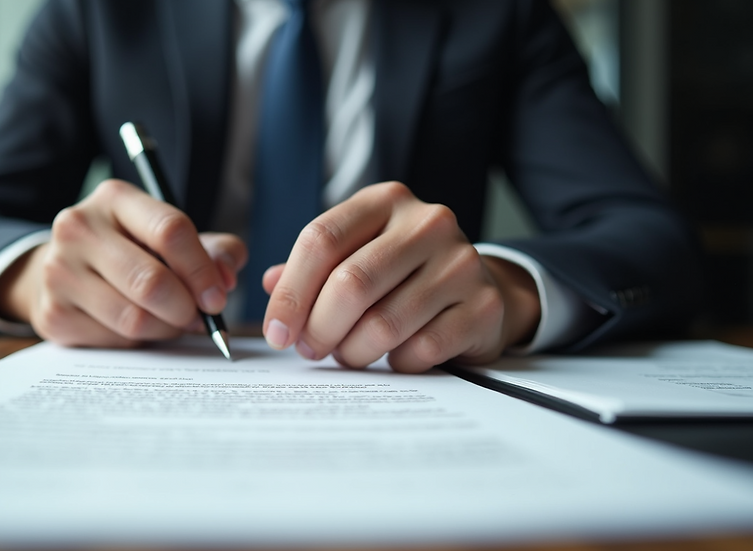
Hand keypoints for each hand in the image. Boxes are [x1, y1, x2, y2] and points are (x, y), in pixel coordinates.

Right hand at [0, 179, 246, 346]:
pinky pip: (114, 340)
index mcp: (115, 199)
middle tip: (199, 318)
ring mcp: (59, 271)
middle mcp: (79, 228)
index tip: (218, 297)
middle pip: (150, 281)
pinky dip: (138, 341)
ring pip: (133, 318)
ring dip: (166, 328)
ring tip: (172, 322)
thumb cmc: (133, 251)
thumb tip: (226, 278)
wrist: (66, 268)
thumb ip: (215, 250)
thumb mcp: (172, 238)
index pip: (170, 230)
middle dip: (186, 308)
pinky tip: (139, 327)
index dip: (202, 270)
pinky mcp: (53, 313)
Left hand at [261, 181, 540, 372]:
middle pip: (350, 283)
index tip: (276, 332)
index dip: (290, 293)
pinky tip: (395, 356)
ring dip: (353, 352)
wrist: (481, 289)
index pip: (321, 240)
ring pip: (383, 323)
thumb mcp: (358, 254)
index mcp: (386, 201)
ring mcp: (461, 262)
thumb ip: (313, 267)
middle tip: (310, 350)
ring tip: (349, 355)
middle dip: (318, 328)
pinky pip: (421, 349)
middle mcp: (427, 222)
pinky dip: (396, 363)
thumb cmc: (404, 274)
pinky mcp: (483, 306)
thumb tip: (269, 284)